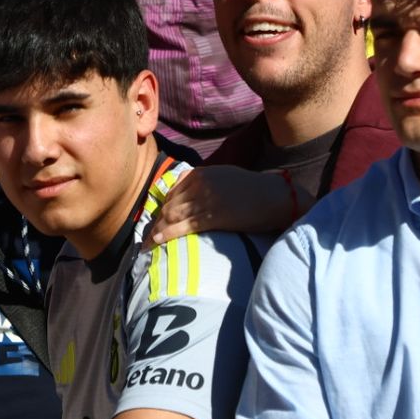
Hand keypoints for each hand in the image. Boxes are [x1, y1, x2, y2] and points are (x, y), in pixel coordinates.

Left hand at [145, 166, 307, 244]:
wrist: (273, 197)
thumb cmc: (252, 189)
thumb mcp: (224, 176)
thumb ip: (203, 181)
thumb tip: (184, 190)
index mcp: (201, 174)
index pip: (173, 191)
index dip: (162, 207)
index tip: (156, 220)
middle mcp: (200, 185)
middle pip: (170, 205)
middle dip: (156, 221)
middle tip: (146, 236)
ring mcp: (206, 200)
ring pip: (173, 216)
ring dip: (156, 231)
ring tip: (146, 244)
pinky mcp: (212, 216)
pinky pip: (184, 226)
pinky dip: (166, 235)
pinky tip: (156, 242)